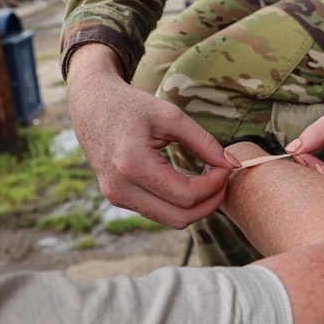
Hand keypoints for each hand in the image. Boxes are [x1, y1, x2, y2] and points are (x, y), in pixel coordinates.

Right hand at [66, 44, 241, 228]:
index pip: (186, 195)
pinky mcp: (117, 198)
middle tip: (223, 178)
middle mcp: (120, 188)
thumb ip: (204, 142)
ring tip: (209, 178)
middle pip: (180, 217)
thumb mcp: (171, 116)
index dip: (214, 185)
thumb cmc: (132, 106)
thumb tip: (232, 165)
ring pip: (170, 219)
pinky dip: (178, 202)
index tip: (226, 166)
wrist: (91, 104)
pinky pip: (157, 211)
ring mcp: (115, 197)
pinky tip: (190, 181)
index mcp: (132, 164)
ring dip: (196, 205)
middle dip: (210, 202)